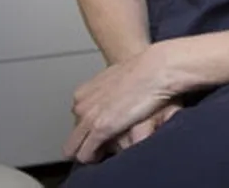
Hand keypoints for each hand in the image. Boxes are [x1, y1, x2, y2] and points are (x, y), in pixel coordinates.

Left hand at [65, 44, 177, 163]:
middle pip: (74, 134)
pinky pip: (85, 155)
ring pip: (73, 149)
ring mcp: (88, 118)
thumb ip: (109, 93)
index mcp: (84, 93)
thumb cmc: (144, 71)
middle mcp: (81, 105)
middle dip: (88, 141)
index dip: (90, 128)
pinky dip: (93, 158)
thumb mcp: (118, 79)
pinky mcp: (99, 130)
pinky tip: (106, 155)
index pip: (77, 120)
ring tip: (106, 151)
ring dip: (89, 152)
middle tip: (106, 142)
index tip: (103, 131)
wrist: (154, 69)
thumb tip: (115, 102)